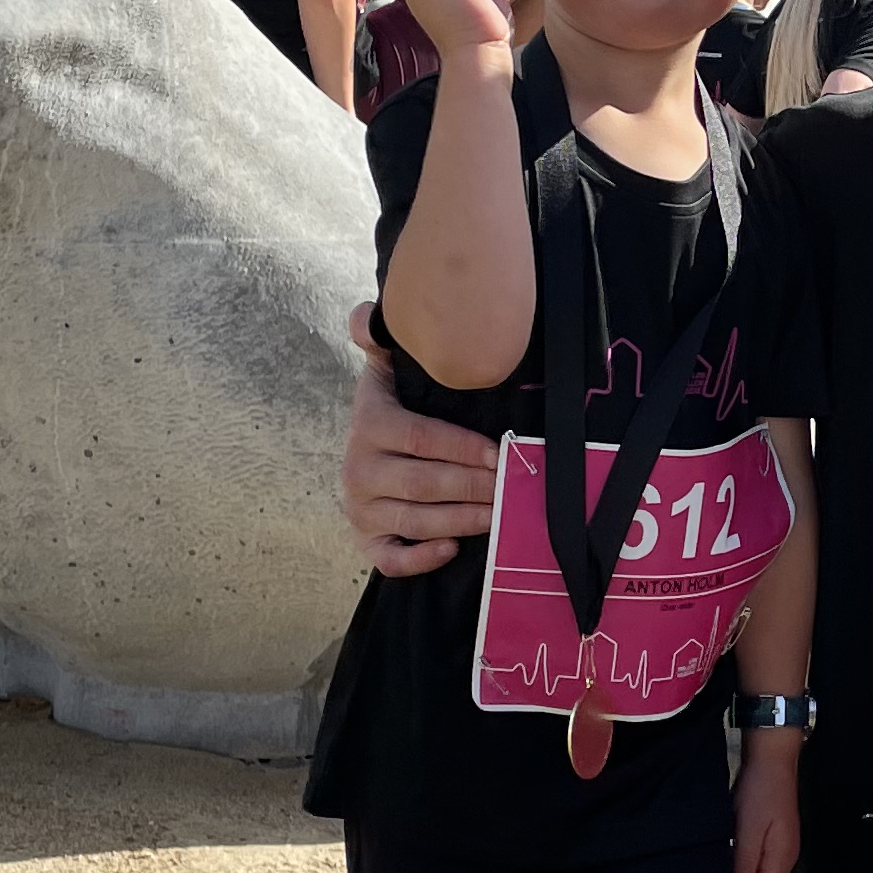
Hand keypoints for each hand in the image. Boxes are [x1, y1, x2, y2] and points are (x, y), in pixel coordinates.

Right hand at [340, 303, 498, 572]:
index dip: (462, 447)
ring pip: (415, 519)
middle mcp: (359, 470)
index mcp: (370, 425)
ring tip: (500, 515)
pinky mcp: (367, 538)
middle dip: (473, 486)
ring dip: (461, 519)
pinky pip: (388, 558)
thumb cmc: (394, 406)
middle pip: (424, 482)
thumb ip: (377, 336)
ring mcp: (361, 507)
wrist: (367, 449)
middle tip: (513, 486)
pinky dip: (418, 559)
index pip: (420, 438)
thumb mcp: (385, 368)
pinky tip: (451, 548)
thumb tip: (366, 314)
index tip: (501, 452)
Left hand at [732, 733, 801, 872]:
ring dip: (742, 871)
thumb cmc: (761, 791)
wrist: (772, 760)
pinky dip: (747, 859)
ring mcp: (783, 848)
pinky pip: (761, 861)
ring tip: (727, 852)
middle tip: (720, 866)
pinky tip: (736, 844)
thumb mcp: (748, 827)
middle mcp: (785, 859)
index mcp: (780, 859)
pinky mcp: (777, 839)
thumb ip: (745, 861)